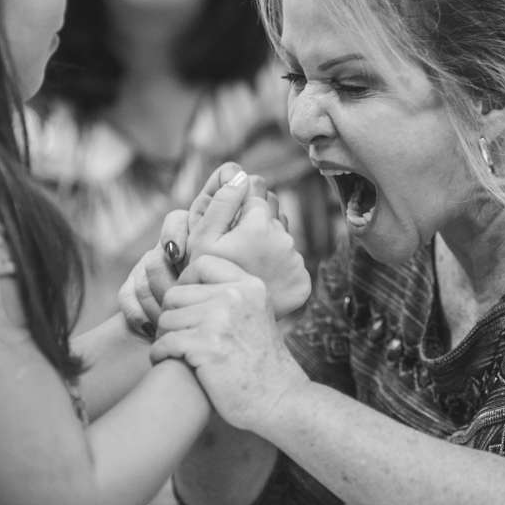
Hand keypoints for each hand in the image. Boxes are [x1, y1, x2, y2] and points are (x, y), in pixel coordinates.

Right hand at [118, 167, 309, 334]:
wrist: (226, 330)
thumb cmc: (204, 281)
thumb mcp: (201, 240)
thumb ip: (221, 202)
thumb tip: (239, 174)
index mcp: (260, 224)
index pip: (255, 188)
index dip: (238, 203)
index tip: (227, 223)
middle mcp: (284, 239)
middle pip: (273, 210)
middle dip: (255, 218)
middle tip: (235, 243)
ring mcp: (296, 261)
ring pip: (282, 235)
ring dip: (267, 243)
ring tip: (245, 264)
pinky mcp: (303, 282)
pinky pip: (291, 261)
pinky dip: (276, 267)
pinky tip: (257, 280)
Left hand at [152, 256, 310, 432]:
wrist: (278, 399)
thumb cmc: (261, 362)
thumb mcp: (257, 315)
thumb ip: (231, 297)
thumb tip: (187, 285)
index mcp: (250, 285)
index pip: (203, 263)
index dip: (185, 281)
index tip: (186, 305)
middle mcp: (236, 296)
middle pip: (176, 293)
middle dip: (171, 316)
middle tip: (176, 335)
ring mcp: (221, 320)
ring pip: (167, 318)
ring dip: (164, 337)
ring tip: (175, 352)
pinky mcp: (207, 347)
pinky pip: (165, 342)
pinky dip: (160, 354)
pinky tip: (168, 362)